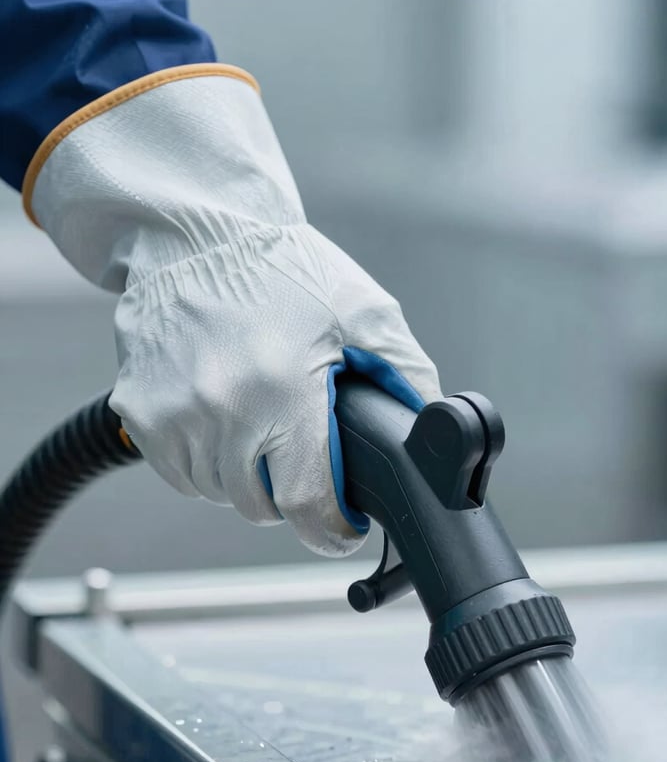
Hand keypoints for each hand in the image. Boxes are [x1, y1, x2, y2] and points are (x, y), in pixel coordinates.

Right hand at [29, 66, 440, 554]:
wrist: (193, 231)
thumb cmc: (282, 268)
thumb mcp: (365, 312)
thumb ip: (408, 375)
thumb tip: (432, 435)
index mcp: (284, 388)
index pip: (308, 503)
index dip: (332, 529)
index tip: (341, 527)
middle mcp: (222, 408)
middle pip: (261, 506)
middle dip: (291, 493)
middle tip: (301, 454)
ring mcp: (173, 414)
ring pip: (219, 493)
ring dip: (245, 477)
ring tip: (260, 426)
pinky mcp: (139, 411)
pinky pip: (180, 474)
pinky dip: (205, 462)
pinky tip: (222, 422)